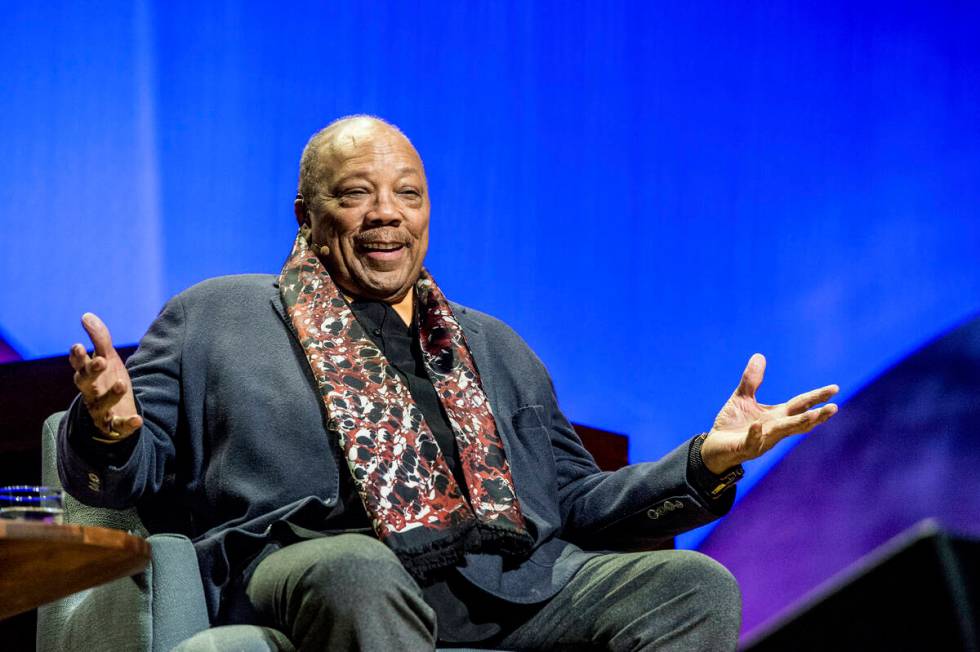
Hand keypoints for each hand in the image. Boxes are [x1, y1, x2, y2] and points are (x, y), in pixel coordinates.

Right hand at [69, 313, 142, 441]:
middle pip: (84, 383)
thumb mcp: (108, 358)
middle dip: (91, 371)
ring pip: (101, 404)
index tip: (79, 346)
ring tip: (121, 384)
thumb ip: (99, 339)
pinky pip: (119, 426)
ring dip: (110, 395)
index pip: (78, 365)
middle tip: (101, 361)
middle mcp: (90, 392)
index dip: (77, 357)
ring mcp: (101, 409)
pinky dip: (127, 424)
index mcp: (88, 375)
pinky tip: (138, 419)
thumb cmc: (108, 380)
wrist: (115, 412)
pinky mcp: (113, 425)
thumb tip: (86, 315)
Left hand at [700, 353, 837, 473]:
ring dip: (798, 424)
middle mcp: (775, 428)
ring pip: (783, 432)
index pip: (801, 404)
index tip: (835, 388)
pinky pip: (752, 441)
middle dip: (817, 415)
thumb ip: (752, 380)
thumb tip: (759, 355)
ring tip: (813, 415)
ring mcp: (762, 439)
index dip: (817, 397)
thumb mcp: (742, 398)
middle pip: (799, 421)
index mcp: (777, 416)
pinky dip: (755, 434)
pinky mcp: (745, 447)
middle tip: (834, 408)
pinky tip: (756, 426)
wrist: (714, 446)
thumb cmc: (732, 424)